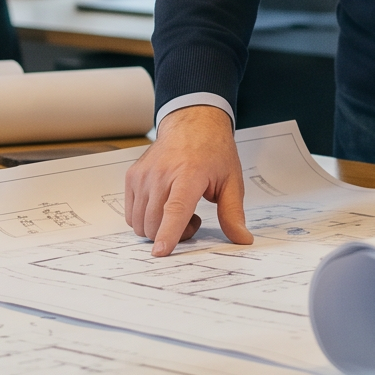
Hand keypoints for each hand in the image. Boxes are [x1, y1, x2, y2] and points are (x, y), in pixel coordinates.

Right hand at [123, 105, 249, 255]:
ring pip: (141, 223)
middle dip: (173, 235)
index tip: (161, 251)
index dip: (169, 232)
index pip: (175, 208)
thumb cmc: (212, 151)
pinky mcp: (132, 178)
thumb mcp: (231, 181)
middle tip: (193, 220)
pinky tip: (163, 205)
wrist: (192, 123)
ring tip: (178, 210)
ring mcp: (143, 175)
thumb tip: (242, 239)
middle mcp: (161, 174)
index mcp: (189, 174)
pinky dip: (146, 220)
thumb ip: (233, 213)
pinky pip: (131, 215)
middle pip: (155, 223)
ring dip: (158, 228)